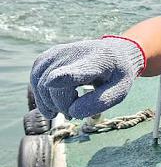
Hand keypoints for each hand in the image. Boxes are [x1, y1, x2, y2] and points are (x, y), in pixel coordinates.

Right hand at [30, 37, 145, 118]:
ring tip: (66, 107)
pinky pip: (35, 79)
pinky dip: (42, 95)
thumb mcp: (120, 90)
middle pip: (53, 86)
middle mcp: (74, 53)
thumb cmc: (117, 75)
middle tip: (74, 114)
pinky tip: (56, 99)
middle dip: (61, 106)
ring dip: (49, 103)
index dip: (63, 77)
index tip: (52, 82)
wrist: (114, 53)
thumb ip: (101, 102)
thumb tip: (73, 112)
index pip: (77, 69)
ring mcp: (58, 53)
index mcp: (97, 62)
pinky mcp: (48, 56)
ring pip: (40, 84)